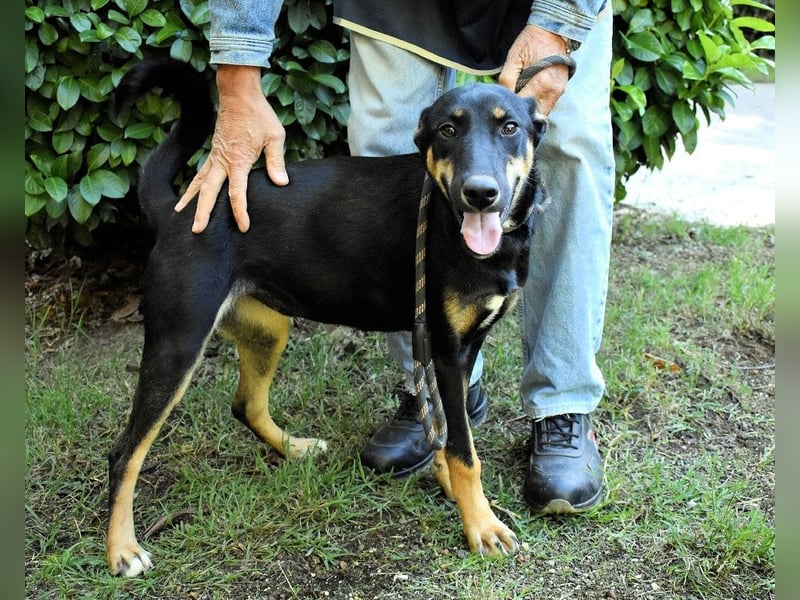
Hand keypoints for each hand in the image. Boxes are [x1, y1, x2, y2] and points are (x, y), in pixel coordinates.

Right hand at [175, 64, 288, 232]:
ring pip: (199, 182)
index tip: (243, 227)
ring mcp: (215, 156)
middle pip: (209, 191)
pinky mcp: (213, 152)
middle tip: (196, 230)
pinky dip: (193, 186)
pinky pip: (200, 173)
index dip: (240, 211)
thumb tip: (281, 182)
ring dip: (190, 199)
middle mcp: (222, 161)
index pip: (237, 192)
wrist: (239, 94)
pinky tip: (188, 194)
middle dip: (202, 212)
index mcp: (238, 160)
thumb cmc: (259, 115)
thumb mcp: (274, 136)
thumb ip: (276, 161)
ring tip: (179, 214)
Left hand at [498, 25, 570, 114]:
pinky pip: (548, 105)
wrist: (553, 30)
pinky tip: (529, 95)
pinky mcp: (561, 90)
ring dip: (531, 110)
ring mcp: (559, 92)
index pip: (523, 107)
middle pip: (534, 114)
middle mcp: (552, 91)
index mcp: (541, 84)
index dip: (512, 107)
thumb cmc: (531, 42)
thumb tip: (505, 97)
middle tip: (512, 104)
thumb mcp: (514, 58)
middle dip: (522, 112)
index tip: (505, 103)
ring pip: (542, 112)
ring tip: (520, 98)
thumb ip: (507, 80)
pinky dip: (538, 104)